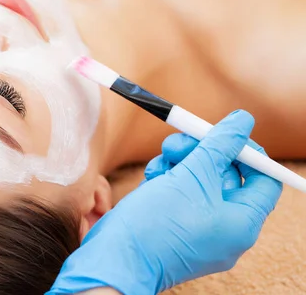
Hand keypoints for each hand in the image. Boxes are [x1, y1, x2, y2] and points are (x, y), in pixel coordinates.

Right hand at [48, 110, 282, 294]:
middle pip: (226, 176)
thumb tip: (243, 121)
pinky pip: (179, 195)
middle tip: (180, 141)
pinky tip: (151, 177)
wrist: (115, 258)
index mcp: (241, 223)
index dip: (247, 152)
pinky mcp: (174, 226)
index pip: (263, 180)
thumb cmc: (157, 223)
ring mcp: (198, 229)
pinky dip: (166, 180)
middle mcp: (224, 229)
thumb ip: (220, 145)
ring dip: (179, 163)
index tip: (224, 134)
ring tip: (160, 162)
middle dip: (201, 152)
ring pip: (197, 182)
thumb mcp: (192, 175)